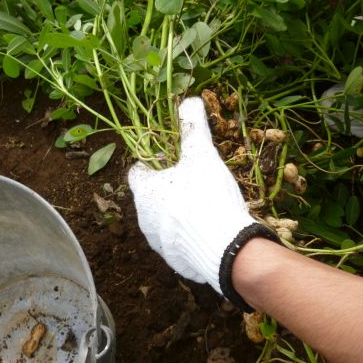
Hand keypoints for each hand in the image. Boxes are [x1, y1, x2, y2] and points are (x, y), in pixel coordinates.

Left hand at [128, 97, 278, 309]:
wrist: (225, 249)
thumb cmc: (207, 197)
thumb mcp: (202, 155)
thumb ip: (194, 128)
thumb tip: (190, 100)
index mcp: (144, 192)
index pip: (137, 172)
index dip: (152, 162)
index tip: (171, 159)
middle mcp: (144, 220)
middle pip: (151, 197)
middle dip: (168, 188)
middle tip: (193, 180)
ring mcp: (159, 244)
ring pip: (164, 222)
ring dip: (177, 213)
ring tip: (204, 206)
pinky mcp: (176, 262)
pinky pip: (179, 243)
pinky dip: (189, 234)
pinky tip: (210, 229)